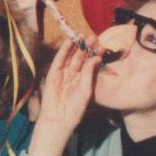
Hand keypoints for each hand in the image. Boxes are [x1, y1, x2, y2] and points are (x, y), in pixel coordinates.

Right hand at [29, 38, 99, 155]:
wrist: (59, 119)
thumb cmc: (74, 110)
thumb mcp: (86, 91)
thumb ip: (89, 74)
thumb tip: (95, 58)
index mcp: (82, 80)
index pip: (88, 63)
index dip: (94, 54)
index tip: (102, 45)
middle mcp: (72, 75)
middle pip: (79, 58)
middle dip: (86, 47)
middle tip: (94, 37)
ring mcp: (62, 74)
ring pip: (70, 57)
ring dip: (75, 46)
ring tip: (83, 35)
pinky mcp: (53, 74)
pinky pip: (59, 60)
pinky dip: (63, 51)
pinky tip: (69, 42)